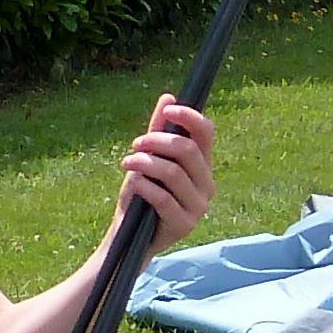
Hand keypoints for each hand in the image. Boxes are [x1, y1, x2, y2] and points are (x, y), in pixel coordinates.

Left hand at [116, 98, 215, 246]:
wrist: (130, 235)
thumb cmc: (142, 195)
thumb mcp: (148, 159)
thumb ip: (158, 131)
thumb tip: (168, 97)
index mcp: (202, 165)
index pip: (206, 133)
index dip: (189, 117)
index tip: (168, 110)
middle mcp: (206, 184)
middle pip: (187, 150)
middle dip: (156, 141)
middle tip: (135, 145)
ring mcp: (199, 206)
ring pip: (172, 172)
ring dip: (144, 163)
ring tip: (127, 163)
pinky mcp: (185, 224)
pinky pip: (162, 197)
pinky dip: (142, 185)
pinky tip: (132, 184)